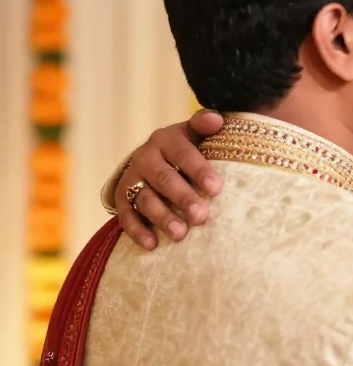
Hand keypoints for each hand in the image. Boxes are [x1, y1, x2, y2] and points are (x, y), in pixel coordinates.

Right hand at [116, 110, 223, 249]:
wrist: (153, 157)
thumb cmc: (184, 147)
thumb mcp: (193, 133)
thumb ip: (204, 125)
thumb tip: (218, 120)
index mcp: (166, 140)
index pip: (183, 154)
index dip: (199, 171)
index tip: (217, 189)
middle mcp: (146, 158)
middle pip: (164, 179)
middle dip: (183, 198)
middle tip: (201, 216)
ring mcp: (132, 178)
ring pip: (145, 199)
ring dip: (162, 217)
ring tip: (180, 234)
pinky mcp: (121, 198)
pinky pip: (126, 216)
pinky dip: (137, 230)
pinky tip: (152, 244)